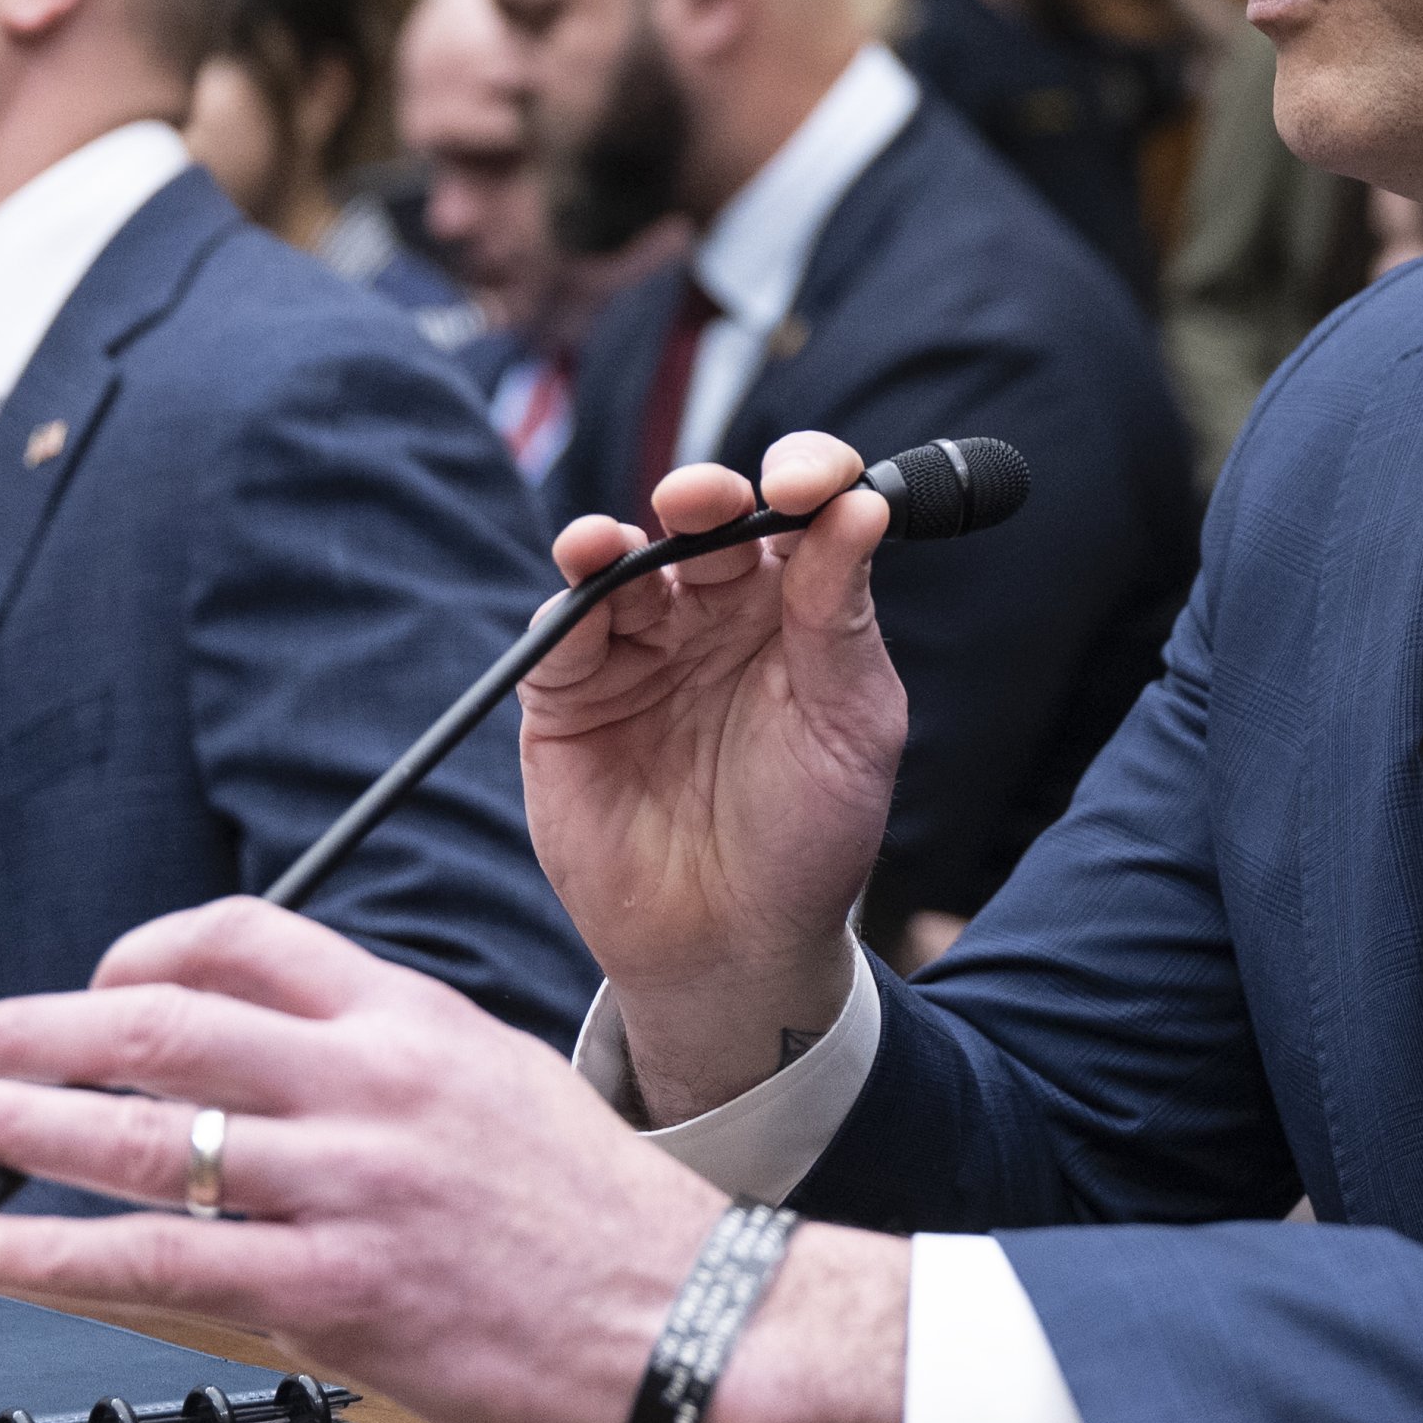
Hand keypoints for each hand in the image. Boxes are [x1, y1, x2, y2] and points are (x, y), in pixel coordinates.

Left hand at [0, 900, 909, 1422]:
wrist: (686, 1320)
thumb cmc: (605, 1220)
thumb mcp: (500, 1083)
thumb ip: (385, 1064)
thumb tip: (268, 1071)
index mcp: (417, 1020)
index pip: (246, 940)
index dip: (139, 955)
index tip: (90, 987)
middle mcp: (373, 1084)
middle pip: (158, 1024)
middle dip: (27, 1029)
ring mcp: (349, 1186)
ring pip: (137, 1134)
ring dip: (9, 1122)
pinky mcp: (335, 1289)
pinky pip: (153, 1262)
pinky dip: (46, 1251)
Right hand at [523, 435, 905, 1118]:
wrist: (736, 945)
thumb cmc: (810, 834)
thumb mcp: (850, 723)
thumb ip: (841, 616)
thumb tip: (861, 506)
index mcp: (796, 606)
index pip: (802, 513)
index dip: (806, 477)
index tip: (816, 479)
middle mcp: (716, 614)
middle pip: (705, 523)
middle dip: (704, 497)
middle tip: (708, 499)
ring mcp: (639, 651)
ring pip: (624, 564)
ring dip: (617, 539)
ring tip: (621, 540)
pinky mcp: (568, 698)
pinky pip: (561, 634)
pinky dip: (568, 603)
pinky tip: (585, 583)